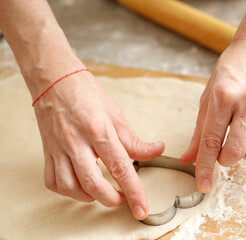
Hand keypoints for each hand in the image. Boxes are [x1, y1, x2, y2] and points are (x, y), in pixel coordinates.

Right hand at [34, 70, 163, 219]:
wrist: (55, 79)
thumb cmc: (86, 92)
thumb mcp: (117, 114)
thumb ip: (134, 139)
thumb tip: (156, 150)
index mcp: (99, 130)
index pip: (120, 167)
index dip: (133, 191)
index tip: (141, 208)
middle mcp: (77, 141)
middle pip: (93, 184)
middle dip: (112, 200)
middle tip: (124, 200)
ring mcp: (58, 148)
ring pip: (71, 187)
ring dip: (90, 197)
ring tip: (103, 193)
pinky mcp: (47, 151)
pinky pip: (52, 181)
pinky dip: (68, 191)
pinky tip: (79, 186)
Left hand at [181, 39, 245, 192]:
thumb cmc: (230, 72)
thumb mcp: (208, 97)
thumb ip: (199, 130)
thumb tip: (187, 159)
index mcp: (223, 97)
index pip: (210, 141)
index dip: (204, 167)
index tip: (202, 185)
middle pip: (235, 151)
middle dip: (225, 161)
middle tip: (223, 153)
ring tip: (241, 143)